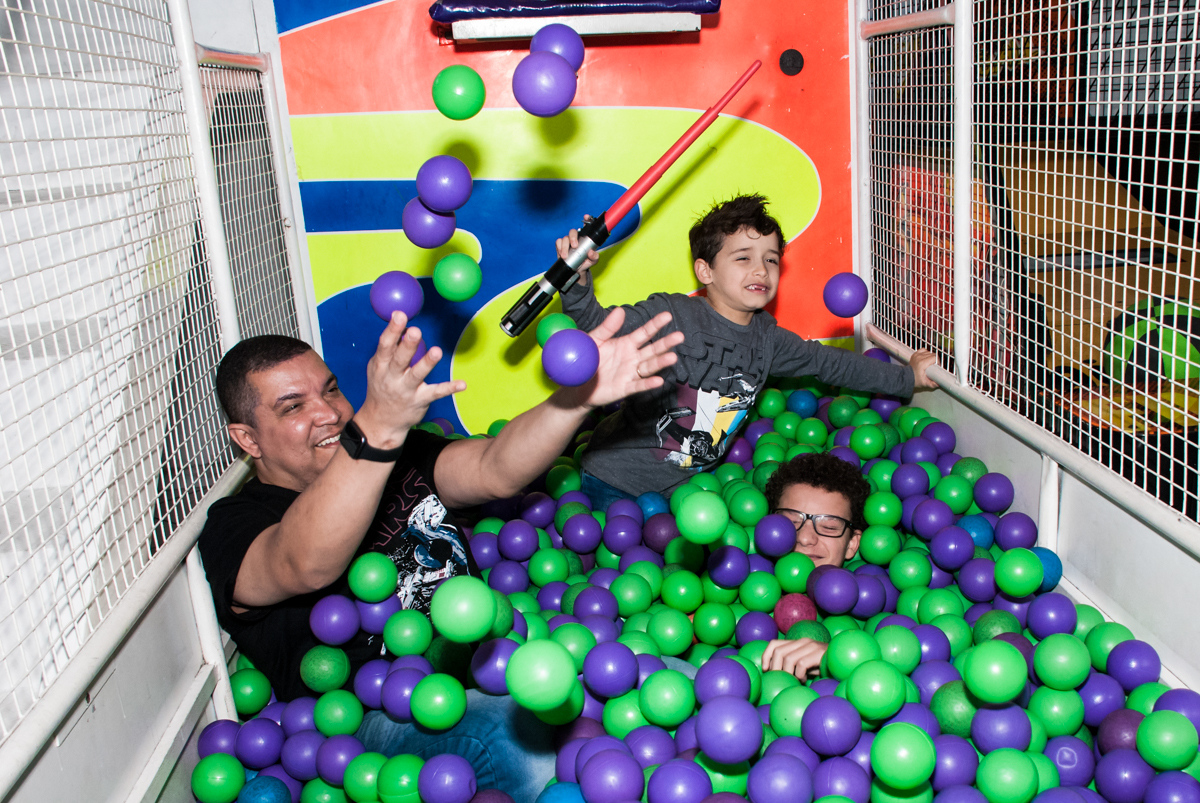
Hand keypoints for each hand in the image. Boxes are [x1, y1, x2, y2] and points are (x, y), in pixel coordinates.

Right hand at [355, 312, 466, 446]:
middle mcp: (392, 378)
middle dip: (407, 345)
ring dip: (427, 363)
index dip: (392, 330)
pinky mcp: (420, 401)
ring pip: (417, 375)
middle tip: (415, 331)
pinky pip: (436, 393)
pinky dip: (449, 388)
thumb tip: (401, 321)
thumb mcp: (378, 367)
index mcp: (380, 366)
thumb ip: (389, 347)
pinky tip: (462, 384)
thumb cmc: (381, 387)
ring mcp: (406, 390)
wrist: (381, 422)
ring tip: (436, 351)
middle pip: (400, 359)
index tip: (399, 315)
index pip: (385, 346)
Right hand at [556, 217, 599, 285]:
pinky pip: (558, 242)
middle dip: (573, 237)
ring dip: (565, 247)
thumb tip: (590, 252)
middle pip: (573, 231)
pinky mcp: (561, 245)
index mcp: (586, 238)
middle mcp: (576, 237)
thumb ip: (594, 256)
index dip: (587, 220)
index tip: (586, 217)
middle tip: (574, 246)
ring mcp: (568, 241)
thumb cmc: (586, 262)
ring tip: (565, 256)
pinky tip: (561, 254)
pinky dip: (559, 248)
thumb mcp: (593, 261)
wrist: (577, 270)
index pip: (586, 226)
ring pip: (565, 238)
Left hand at [566, 308, 683, 409]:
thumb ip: (607, 327)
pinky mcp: (625, 388)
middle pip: (652, 349)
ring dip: (661, 362)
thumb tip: (620, 310)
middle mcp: (632, 358)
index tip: (667, 316)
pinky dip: (648, 383)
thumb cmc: (586, 359)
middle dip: (666, 343)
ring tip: (673, 357)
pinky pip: (639, 385)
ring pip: (649, 366)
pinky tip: (659, 380)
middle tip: (679, 336)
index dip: (655, 324)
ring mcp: (631, 373)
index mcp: (626, 344)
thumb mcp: (594, 340)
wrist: (577, 384)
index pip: (644, 333)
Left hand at [762, 637, 827, 678]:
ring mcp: (811, 646)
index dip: (766, 656)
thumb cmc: (822, 667)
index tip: (765, 670)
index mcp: (797, 643)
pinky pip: (801, 664)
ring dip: (788, 673)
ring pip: (788, 658)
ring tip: (795, 680)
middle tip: (781, 679)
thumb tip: (774, 675)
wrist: (843, 663)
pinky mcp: (818, 653)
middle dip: (775, 668)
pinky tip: (804, 680)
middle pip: (778, 651)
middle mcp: (802, 642)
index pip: (774, 643)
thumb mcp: (804, 665)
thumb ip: (792, 665)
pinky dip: (799, 675)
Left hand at [909, 349, 938, 389]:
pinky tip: (926, 357)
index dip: (938, 361)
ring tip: (930, 362)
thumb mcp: (924, 383)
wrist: (906, 377)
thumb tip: (938, 384)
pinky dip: (925, 352)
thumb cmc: (915, 380)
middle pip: (932, 354)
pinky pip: (923, 350)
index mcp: (922, 363)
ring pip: (928, 352)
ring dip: (931, 356)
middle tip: (934, 365)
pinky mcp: (915, 354)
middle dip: (935, 359)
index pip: (934, 357)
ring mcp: (916, 355)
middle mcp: (919, 358)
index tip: (938, 366)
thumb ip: (932, 384)